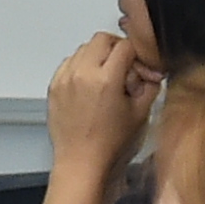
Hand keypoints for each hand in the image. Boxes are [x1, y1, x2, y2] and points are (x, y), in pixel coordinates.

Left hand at [44, 31, 158, 175]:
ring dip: (98, 56)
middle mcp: (81, 74)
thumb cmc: (110, 146)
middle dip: (117, 48)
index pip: (125, 46)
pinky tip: (91, 85)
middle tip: (127, 67)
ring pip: (83, 49)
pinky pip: (68, 63)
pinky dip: (81, 67)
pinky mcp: (53, 87)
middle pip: (101, 39)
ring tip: (108, 78)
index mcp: (105, 79)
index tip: (142, 67)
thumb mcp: (140, 113)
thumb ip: (149, 85)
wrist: (82, 164)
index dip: (138, 55)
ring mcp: (64, 79)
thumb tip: (151, 72)